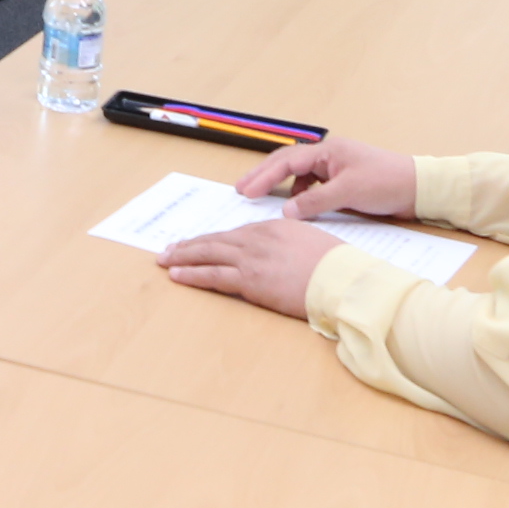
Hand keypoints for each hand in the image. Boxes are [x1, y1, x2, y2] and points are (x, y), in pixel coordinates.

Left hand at [162, 217, 345, 317]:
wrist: (343, 281)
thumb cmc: (336, 267)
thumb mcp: (310, 243)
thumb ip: (288, 244)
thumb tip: (279, 255)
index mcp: (274, 227)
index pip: (236, 234)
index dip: (214, 239)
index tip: (200, 242)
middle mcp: (258, 238)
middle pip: (216, 239)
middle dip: (190, 245)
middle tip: (171, 249)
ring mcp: (251, 258)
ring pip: (208, 254)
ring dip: (183, 256)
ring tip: (165, 259)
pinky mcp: (249, 280)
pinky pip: (212, 275)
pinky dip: (192, 274)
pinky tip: (177, 275)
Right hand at [238, 133, 419, 217]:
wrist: (418, 189)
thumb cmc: (387, 182)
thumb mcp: (348, 192)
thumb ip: (315, 201)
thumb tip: (286, 210)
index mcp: (327, 150)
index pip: (286, 161)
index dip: (263, 175)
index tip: (245, 190)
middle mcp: (327, 155)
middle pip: (286, 163)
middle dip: (263, 175)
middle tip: (242, 190)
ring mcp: (334, 168)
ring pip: (298, 175)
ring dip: (280, 185)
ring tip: (263, 198)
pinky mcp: (341, 182)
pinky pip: (311, 186)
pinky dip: (300, 195)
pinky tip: (297, 207)